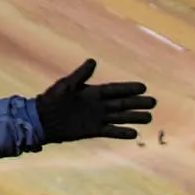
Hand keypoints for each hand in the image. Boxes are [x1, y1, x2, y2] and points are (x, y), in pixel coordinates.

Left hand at [35, 58, 154, 142]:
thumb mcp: (66, 84)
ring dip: (133, 117)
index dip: (128, 88)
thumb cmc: (51, 99)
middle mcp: (97, 105)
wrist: (41, 119)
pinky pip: (110, 131)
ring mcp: (96, 118)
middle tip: (153, 102)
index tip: (143, 87)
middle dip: (137, 103)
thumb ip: (80, 74)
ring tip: (149, 117)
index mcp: (92, 92)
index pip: (114, 90)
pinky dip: (121, 132)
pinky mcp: (92, 130)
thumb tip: (93, 60)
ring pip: (119, 117)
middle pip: (121, 103)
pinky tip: (134, 133)